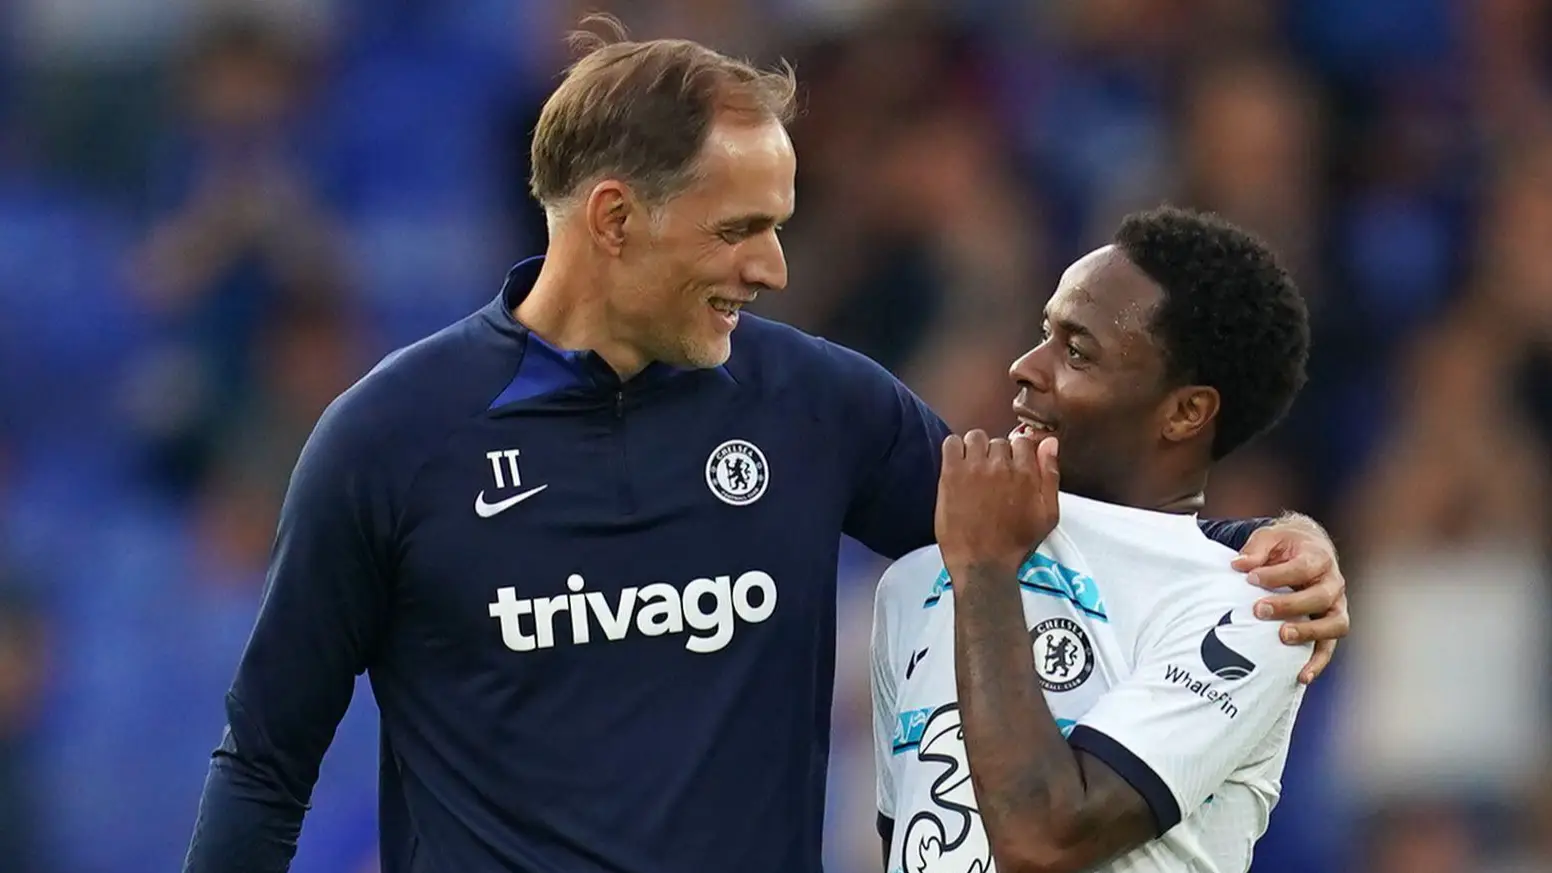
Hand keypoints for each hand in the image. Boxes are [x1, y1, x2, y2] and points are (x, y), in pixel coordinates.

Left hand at [935, 430, 1060, 578]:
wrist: (982, 564)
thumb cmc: (1017, 543)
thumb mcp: (1048, 514)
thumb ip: (1050, 475)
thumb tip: (1049, 442)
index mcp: (1027, 473)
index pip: (1023, 441)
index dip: (1017, 453)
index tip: (1010, 466)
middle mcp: (1001, 466)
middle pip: (999, 441)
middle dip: (996, 454)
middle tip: (991, 476)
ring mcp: (974, 468)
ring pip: (976, 437)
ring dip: (976, 449)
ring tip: (974, 469)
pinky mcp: (951, 474)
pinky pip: (951, 443)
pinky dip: (954, 450)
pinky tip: (957, 466)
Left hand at [1231, 518, 1349, 684]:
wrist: (1308, 549)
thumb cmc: (1285, 546)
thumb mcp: (1269, 538)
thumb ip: (1255, 549)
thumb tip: (1238, 564)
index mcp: (1319, 558)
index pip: (1302, 568)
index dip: (1276, 575)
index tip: (1250, 578)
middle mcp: (1333, 583)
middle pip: (1320, 597)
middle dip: (1290, 605)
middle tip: (1259, 610)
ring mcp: (1336, 607)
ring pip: (1334, 624)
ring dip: (1309, 633)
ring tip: (1282, 637)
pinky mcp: (1330, 625)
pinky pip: (1329, 647)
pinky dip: (1318, 662)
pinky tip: (1301, 676)